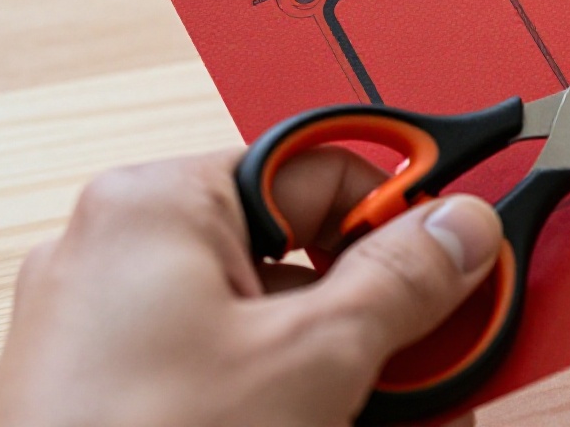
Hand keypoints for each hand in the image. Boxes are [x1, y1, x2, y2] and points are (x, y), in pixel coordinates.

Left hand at [0, 149, 501, 426]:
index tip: (459, 253)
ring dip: (344, 364)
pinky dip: (288, 395)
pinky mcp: (113, 391)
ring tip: (391, 411)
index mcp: (159, 204)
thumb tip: (459, 229)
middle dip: (377, 310)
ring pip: (269, 321)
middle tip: (435, 357)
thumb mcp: (311, 356)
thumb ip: (400, 280)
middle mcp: (124, 251)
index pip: (321, 169)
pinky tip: (334, 425)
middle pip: (299, 253)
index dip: (400, 213)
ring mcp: (111, 329)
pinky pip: (228, 367)